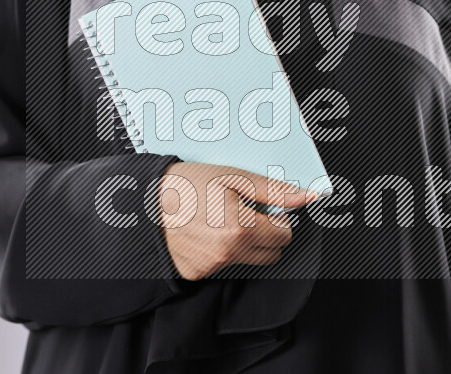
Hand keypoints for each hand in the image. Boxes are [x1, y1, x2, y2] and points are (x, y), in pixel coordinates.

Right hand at [157, 162, 317, 279]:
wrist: (145, 202)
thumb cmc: (187, 185)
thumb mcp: (233, 177)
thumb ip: (273, 190)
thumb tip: (305, 196)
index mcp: (241, 228)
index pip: (284, 235)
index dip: (278, 219)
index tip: (266, 209)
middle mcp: (228, 252)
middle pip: (272, 254)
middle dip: (267, 234)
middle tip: (248, 214)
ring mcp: (212, 266)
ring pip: (249, 261)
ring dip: (246, 243)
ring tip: (224, 221)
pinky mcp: (198, 273)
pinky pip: (224, 265)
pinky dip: (222, 251)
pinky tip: (208, 232)